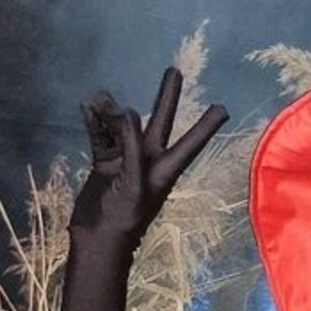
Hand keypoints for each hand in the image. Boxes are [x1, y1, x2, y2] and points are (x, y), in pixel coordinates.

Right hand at [69, 67, 228, 246]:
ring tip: (98, 95)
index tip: (222, 109)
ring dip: (111, 108)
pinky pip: (100, 135)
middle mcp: (147, 160)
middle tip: (175, 69)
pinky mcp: (105, 163)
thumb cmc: (123, 217)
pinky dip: (94, 120)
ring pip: (122, 124)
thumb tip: (125, 111)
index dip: (205, 126)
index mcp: (164, 169)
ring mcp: (125, 160)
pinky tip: (87, 105)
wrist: (98, 240)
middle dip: (166, 97)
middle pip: (160, 121)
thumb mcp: (133, 182)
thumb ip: (131, 144)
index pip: (190, 143)